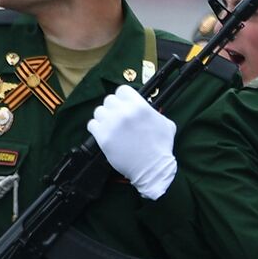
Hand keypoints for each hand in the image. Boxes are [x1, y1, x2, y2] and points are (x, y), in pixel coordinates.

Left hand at [87, 85, 176, 199]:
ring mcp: (112, 124)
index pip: (122, 90)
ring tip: (111, 126)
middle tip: (118, 117)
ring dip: (104, 117)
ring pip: (99, 111)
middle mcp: (124, 112)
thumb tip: (146, 108)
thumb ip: (153, 112)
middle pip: (109, 100)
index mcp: (139, 106)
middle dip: (113, 108)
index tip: (124, 104)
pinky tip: (105, 133)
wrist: (152, 168)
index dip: (123, 97)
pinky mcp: (103, 137)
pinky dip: (97, 128)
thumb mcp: (166, 124)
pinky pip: (92, 124)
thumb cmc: (161, 147)